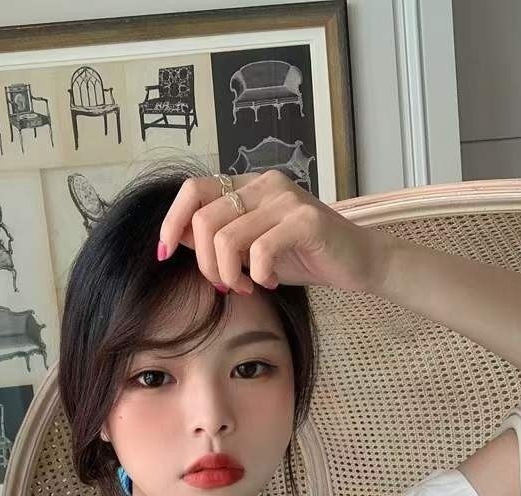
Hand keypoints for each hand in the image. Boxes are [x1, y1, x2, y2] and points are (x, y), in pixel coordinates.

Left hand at [157, 169, 393, 295]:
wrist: (356, 262)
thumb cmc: (302, 256)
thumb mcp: (251, 248)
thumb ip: (218, 238)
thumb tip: (177, 238)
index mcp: (248, 185)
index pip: (193, 189)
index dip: (171, 221)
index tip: (163, 253)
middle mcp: (265, 184)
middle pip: (205, 220)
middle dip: (205, 264)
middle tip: (225, 285)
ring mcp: (286, 199)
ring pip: (228, 238)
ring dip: (230, 274)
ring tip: (247, 287)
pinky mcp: (305, 221)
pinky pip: (260, 251)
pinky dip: (258, 275)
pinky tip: (269, 281)